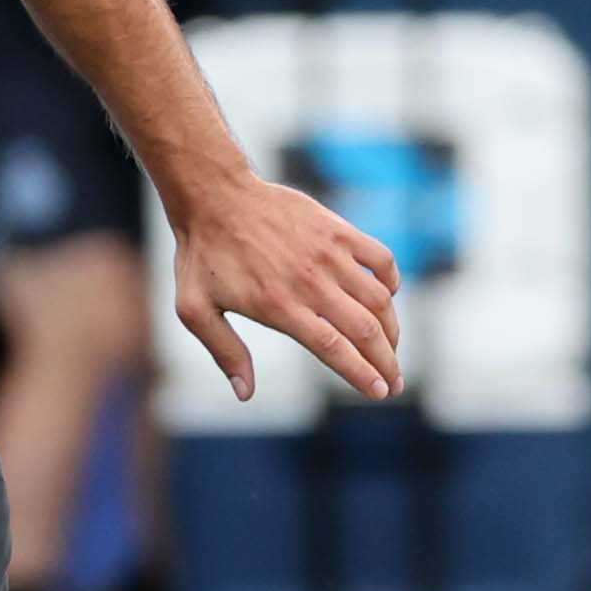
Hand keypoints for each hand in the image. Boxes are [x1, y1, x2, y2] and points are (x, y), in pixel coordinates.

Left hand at [170, 179, 402, 400]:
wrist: (214, 197)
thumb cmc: (201, 256)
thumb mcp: (195, 310)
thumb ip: (225, 352)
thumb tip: (244, 393)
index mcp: (280, 306)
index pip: (334, 349)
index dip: (361, 373)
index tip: (380, 392)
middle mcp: (310, 282)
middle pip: (364, 330)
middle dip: (387, 361)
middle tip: (395, 383)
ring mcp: (328, 254)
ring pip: (378, 299)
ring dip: (392, 329)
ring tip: (392, 348)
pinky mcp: (337, 230)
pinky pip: (380, 258)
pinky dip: (391, 281)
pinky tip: (387, 297)